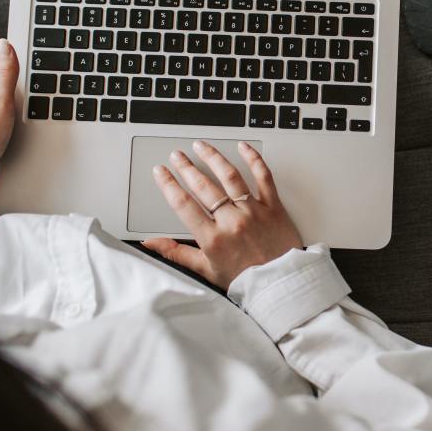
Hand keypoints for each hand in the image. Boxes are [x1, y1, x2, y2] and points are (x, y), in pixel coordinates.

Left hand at [0, 39, 18, 194]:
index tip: (25, 36)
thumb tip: (6, 46)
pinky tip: (22, 100)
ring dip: (14, 75)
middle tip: (28, 48)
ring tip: (28, 68)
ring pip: (2, 84)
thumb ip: (5, 75)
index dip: (10, 45)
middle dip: (13, 57)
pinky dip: (14, 94)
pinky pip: (4, 100)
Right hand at [142, 140, 302, 288]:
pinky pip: (264, 177)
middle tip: (177, 155)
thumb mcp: (206, 270)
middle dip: (186, 167)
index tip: (160, 171)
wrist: (281, 284)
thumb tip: (150, 244)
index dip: (168, 184)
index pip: (183, 204)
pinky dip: (253, 159)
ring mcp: (253, 211)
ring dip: (212, 158)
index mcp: (212, 239)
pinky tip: (243, 147)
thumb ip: (177, 253)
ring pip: (230, 176)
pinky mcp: (274, 206)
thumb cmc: (246, 279)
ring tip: (200, 146)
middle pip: (203, 186)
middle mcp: (232, 221)